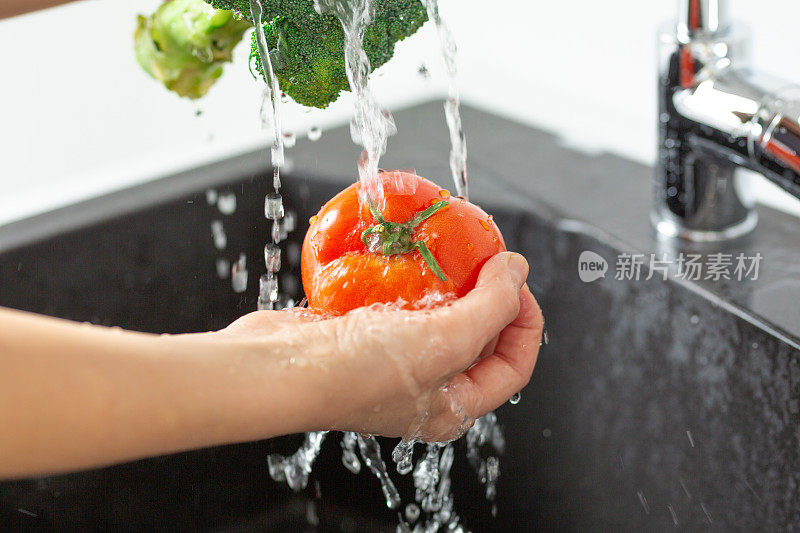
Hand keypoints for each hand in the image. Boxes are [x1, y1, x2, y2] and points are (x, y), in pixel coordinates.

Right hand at [220, 251, 542, 441]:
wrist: (279, 369)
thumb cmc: (358, 371)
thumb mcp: (443, 341)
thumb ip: (491, 307)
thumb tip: (518, 271)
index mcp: (453, 407)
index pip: (513, 367)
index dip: (526, 321)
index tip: (515, 278)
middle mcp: (428, 391)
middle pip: (480, 341)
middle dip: (491, 299)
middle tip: (486, 259)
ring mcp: (396, 365)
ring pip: (441, 320)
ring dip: (451, 286)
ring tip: (452, 253)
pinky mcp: (366, 339)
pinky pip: (402, 307)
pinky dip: (410, 282)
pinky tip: (408, 258)